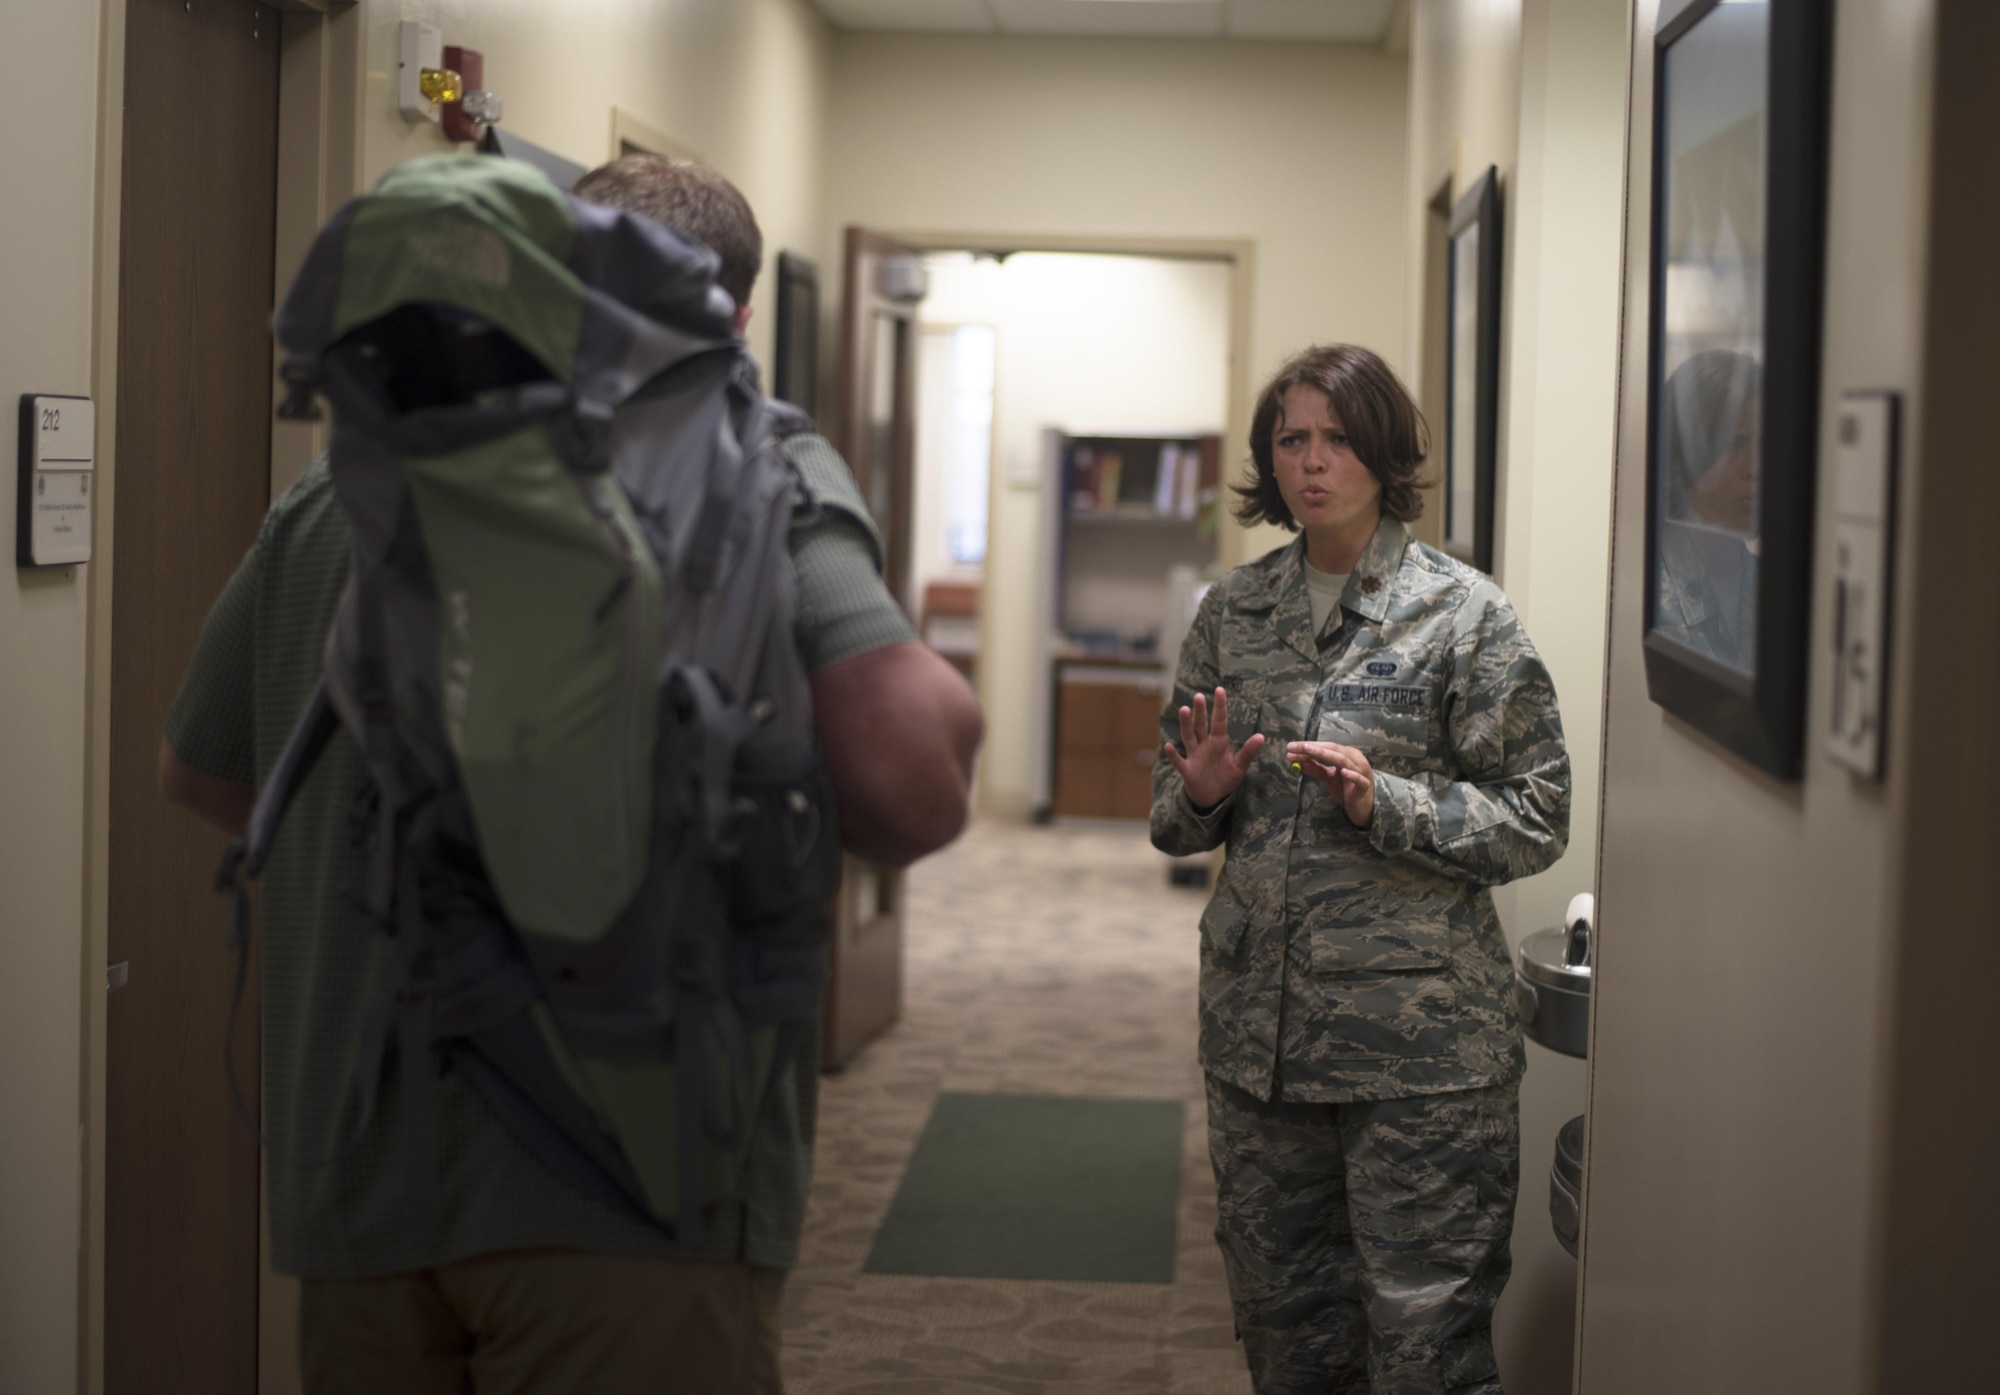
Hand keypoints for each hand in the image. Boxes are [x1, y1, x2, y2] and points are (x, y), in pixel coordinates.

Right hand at [1165, 688, 1265, 808]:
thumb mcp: (1240, 766)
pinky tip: (1169, 746)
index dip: (1219, 706)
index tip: (1219, 690)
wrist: (1212, 798)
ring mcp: (1194, 756)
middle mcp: (1204, 745)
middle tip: (1199, 696)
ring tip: (1184, 709)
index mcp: (1219, 742)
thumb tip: (1261, 736)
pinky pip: (1179, 761)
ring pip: (1189, 737)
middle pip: (1201, 725)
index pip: (1219, 721)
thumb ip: (1248, 751)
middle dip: (1200, 711)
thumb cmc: (1225, 778)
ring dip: (1186, 724)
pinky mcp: (1187, 770)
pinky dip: (1174, 755)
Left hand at [1286, 740, 1375, 827]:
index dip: (1308, 746)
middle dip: (1312, 748)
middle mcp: (1354, 759)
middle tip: (1294, 747)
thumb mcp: (1329, 777)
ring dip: (1324, 755)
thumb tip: (1299, 762)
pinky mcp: (1364, 785)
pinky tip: (1343, 771)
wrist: (1363, 807)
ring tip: (1309, 751)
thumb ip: (1316, 769)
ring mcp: (1361, 771)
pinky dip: (1352, 775)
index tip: (1290, 747)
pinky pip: (1359, 779)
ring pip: (1343, 760)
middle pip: (1332, 750)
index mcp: (1346, 754)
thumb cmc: (1347, 788)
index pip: (1325, 747)